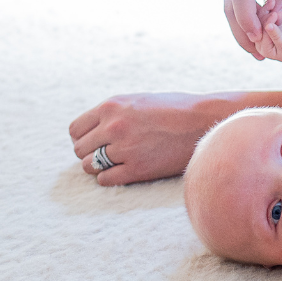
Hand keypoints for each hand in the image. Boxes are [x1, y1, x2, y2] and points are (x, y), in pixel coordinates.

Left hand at [67, 91, 228, 184]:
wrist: (206, 121)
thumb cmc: (175, 109)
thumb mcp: (138, 100)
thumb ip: (113, 113)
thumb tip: (91, 130)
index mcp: (112, 106)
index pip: (75, 130)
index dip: (83, 138)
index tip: (95, 142)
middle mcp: (114, 127)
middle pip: (80, 149)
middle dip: (91, 153)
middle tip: (109, 153)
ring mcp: (124, 149)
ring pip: (89, 166)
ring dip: (99, 167)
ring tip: (117, 162)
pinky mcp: (137, 169)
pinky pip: (105, 179)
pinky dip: (110, 178)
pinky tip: (125, 171)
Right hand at [219, 0, 281, 57]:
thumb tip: (275, 21)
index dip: (246, 19)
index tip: (259, 38)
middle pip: (228, 3)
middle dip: (242, 32)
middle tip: (258, 55)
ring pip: (225, 1)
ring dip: (239, 25)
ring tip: (257, 47)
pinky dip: (238, 11)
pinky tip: (253, 24)